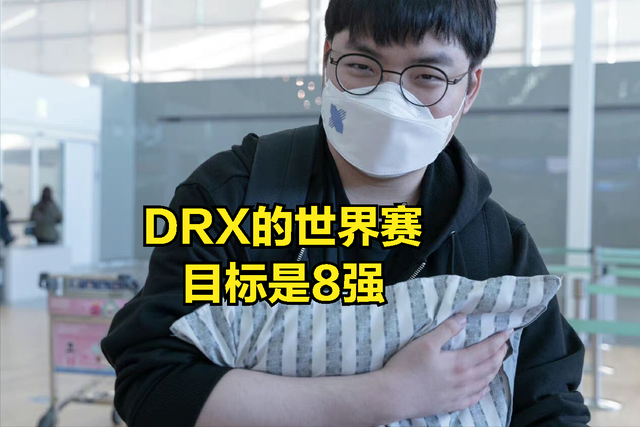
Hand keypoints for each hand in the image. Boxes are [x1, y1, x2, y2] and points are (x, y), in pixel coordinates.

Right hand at [380, 314, 512, 419]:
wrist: (393, 396)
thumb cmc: (406, 367)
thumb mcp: (425, 343)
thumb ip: (446, 330)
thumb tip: (463, 318)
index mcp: (459, 363)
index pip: (487, 350)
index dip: (499, 340)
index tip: (507, 331)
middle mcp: (464, 381)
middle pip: (489, 366)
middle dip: (500, 353)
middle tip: (505, 344)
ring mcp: (458, 395)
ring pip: (484, 382)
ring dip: (494, 370)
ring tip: (497, 361)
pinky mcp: (450, 405)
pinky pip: (474, 399)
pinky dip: (483, 390)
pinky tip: (484, 387)